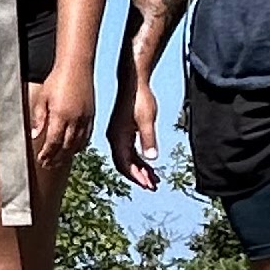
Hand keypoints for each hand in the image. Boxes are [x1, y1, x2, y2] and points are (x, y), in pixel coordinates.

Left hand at [27, 65, 94, 176]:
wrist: (76, 66)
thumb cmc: (57, 79)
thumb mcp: (42, 97)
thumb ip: (39, 118)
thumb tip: (35, 135)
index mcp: (61, 116)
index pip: (53, 142)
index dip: (47, 154)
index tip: (41, 160)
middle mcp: (75, 120)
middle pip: (66, 147)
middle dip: (56, 158)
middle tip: (48, 165)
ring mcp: (85, 118)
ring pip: (77, 144)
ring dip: (68, 155)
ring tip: (59, 161)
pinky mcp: (91, 115)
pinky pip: (86, 136)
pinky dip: (80, 146)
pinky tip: (74, 149)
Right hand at [107, 62, 160, 190]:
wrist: (134, 82)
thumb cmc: (140, 99)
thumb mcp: (147, 120)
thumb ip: (148, 139)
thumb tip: (151, 159)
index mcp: (117, 138)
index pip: (124, 164)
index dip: (136, 177)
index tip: (148, 185)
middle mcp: (115, 138)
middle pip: (125, 165)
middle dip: (138, 177)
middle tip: (153, 186)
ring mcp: (119, 135)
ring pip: (128, 159)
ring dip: (140, 169)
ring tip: (154, 179)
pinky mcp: (124, 131)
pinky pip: (130, 150)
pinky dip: (139, 159)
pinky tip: (149, 164)